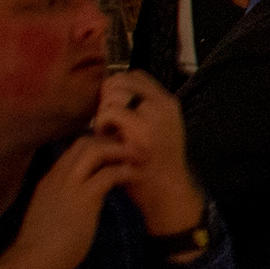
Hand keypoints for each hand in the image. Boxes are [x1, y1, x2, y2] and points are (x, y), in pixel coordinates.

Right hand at [0, 134, 127, 268]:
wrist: (32, 261)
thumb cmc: (43, 244)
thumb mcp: (54, 212)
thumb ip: (68, 199)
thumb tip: (89, 199)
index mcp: (51, 179)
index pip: (74, 149)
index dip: (98, 144)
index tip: (117, 151)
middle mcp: (58, 176)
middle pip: (85, 142)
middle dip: (111, 141)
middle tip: (132, 150)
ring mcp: (70, 185)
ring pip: (96, 150)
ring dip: (121, 150)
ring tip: (139, 158)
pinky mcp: (84, 199)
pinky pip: (109, 174)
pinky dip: (127, 171)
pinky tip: (138, 176)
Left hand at [85, 72, 204, 234]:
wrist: (167, 192)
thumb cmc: (154, 165)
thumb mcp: (158, 130)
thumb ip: (142, 111)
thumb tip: (112, 94)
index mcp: (168, 102)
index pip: (135, 76)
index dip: (117, 89)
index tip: (114, 110)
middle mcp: (163, 104)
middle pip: (121, 80)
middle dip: (106, 99)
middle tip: (107, 124)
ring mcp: (154, 115)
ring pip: (114, 93)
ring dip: (103, 112)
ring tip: (107, 133)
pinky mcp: (141, 130)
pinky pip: (109, 112)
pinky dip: (101, 124)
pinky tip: (106, 140)